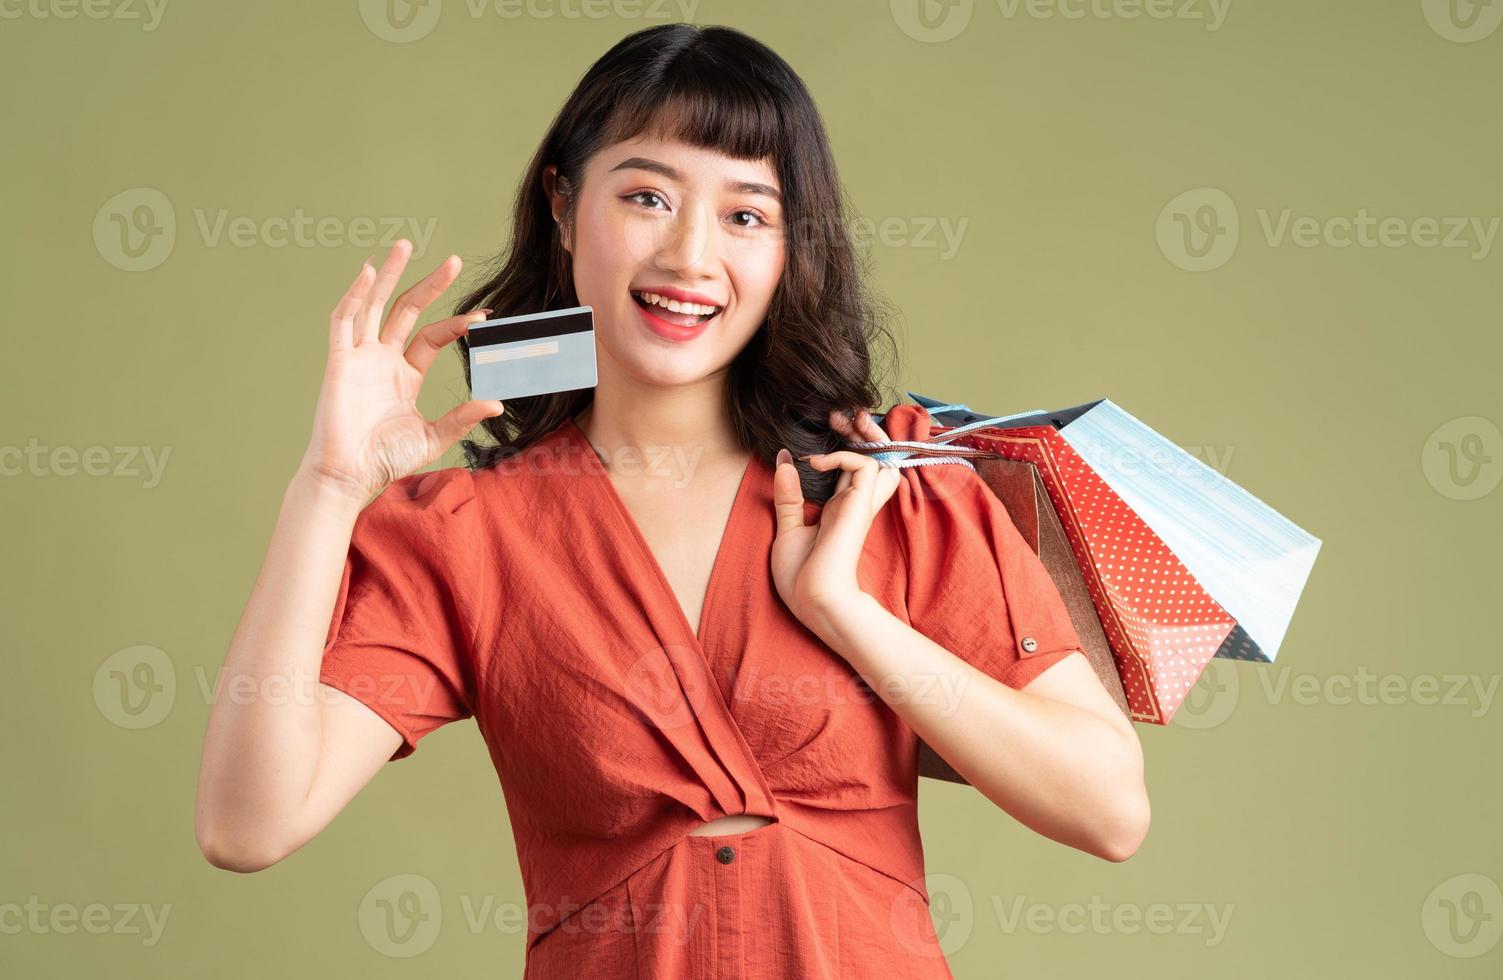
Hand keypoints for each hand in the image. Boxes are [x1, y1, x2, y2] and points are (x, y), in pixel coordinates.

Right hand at [298, 239, 503, 502]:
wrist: (350, 476)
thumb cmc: (385, 461)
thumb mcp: (433, 437)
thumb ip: (462, 419)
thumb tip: (497, 404)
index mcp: (405, 375)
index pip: (433, 337)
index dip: (457, 324)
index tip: (484, 316)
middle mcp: (383, 360)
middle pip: (406, 311)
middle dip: (429, 285)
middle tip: (454, 261)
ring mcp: (360, 358)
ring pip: (374, 306)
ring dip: (388, 275)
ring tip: (403, 245)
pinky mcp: (339, 362)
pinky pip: (344, 321)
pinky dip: (355, 296)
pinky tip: (368, 272)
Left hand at [770, 407, 901, 626]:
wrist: (813, 600)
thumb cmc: (800, 577)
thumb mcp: (788, 528)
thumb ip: (789, 495)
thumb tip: (785, 460)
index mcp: (839, 509)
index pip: (852, 468)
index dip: (844, 446)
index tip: (820, 434)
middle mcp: (853, 503)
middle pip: (874, 457)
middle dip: (861, 432)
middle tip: (838, 416)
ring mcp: (859, 504)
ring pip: (880, 456)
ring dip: (863, 435)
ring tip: (839, 421)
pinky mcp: (860, 505)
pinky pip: (865, 465)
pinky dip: (842, 456)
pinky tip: (816, 464)